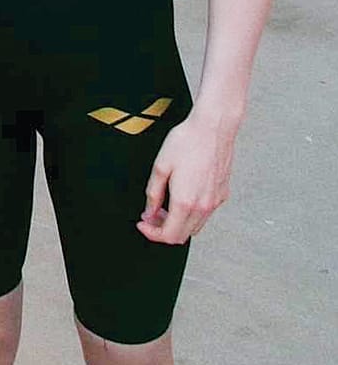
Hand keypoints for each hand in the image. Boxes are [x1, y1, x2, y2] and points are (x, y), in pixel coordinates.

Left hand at [138, 112, 236, 243]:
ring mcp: (215, 201)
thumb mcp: (160, 167)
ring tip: (164, 206)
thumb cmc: (187, 142)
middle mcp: (204, 206)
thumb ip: (153, 194)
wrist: (212, 128)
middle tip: (150, 216)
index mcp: (186, 202)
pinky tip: (181, 197)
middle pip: (183, 235)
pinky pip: (205, 214)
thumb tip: (149, 212)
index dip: (152, 234)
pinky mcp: (222, 194)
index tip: (143, 224)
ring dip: (178, 222)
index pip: (169, 235)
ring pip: (195, 226)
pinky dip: (191, 214)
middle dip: (163, 230)